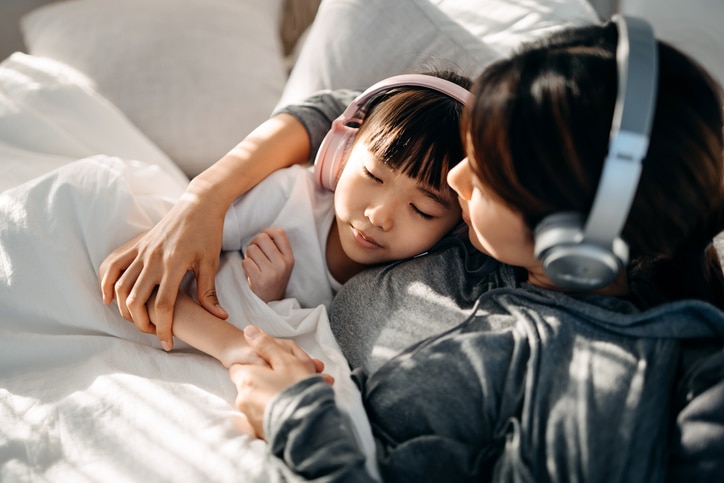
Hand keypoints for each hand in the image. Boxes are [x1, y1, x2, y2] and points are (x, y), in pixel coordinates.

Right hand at [98, 191, 227, 349]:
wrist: (199, 204)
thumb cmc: (208, 233)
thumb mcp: (211, 262)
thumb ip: (209, 292)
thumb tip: (219, 317)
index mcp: (173, 264)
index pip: (163, 306)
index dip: (164, 328)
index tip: (167, 344)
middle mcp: (152, 258)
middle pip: (135, 300)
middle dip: (142, 324)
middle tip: (154, 333)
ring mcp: (141, 251)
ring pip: (121, 286)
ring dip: (124, 308)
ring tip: (138, 321)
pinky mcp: (136, 245)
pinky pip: (113, 265)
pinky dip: (106, 283)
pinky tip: (108, 299)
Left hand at [228, 326, 331, 439]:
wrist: (307, 427)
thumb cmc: (296, 389)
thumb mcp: (285, 360)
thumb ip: (265, 344)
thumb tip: (248, 331)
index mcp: (246, 379)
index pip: (241, 367)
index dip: (259, 364)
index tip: (275, 366)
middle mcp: (243, 399)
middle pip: (255, 384)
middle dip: (273, 380)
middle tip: (297, 378)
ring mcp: (250, 417)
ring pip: (263, 399)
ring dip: (279, 394)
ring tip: (303, 392)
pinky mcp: (260, 432)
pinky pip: (268, 415)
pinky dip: (279, 410)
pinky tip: (298, 406)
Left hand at [242, 228, 294, 302]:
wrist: (272, 300)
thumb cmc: (274, 276)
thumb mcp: (283, 262)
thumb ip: (277, 247)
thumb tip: (263, 232)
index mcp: (289, 258)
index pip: (279, 233)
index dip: (267, 231)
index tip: (264, 238)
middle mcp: (282, 264)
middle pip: (262, 238)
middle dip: (254, 242)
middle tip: (255, 251)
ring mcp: (271, 273)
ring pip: (251, 249)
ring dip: (249, 254)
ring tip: (253, 262)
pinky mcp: (259, 280)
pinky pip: (245, 262)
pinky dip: (245, 264)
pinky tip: (251, 270)